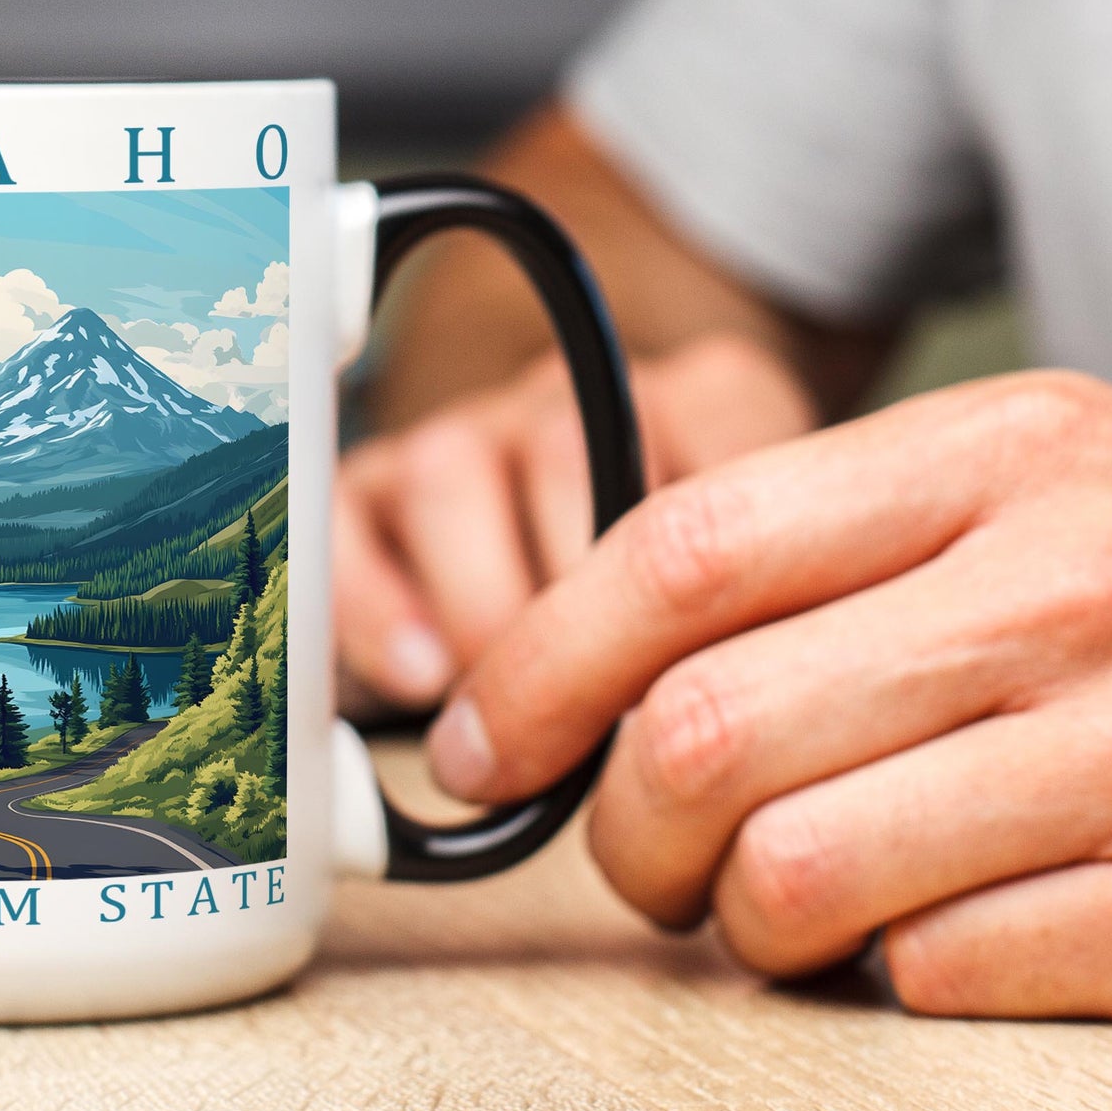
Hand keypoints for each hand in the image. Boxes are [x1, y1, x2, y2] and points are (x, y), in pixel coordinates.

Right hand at [334, 331, 816, 712]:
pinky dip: (374, 605)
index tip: (709, 676)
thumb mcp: (767, 597)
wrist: (599, 589)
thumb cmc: (700, 614)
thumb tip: (737, 711)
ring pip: (448, 472)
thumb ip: (767, 621)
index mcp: (699, 403)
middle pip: (563, 453)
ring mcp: (470, 435)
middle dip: (581, 603)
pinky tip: (422, 678)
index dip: (708, 570)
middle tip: (603, 710)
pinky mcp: (375, 491)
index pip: (719, 441)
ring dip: (482, 607)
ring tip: (515, 710)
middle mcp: (577, 399)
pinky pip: (344, 522)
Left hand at [423, 374, 1111, 1017]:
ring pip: (796, 881)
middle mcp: (1071, 588)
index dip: (532, 671)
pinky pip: (949, 985)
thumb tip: (643, 662)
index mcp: (1017, 457)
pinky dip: (910, 987)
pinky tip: (964, 945)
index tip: (477, 754)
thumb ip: (878, 546)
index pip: (679, 555)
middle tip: (648, 871)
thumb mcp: (1099, 471)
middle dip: (620, 840)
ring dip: (747, 935)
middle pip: (702, 735)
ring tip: (800, 919)